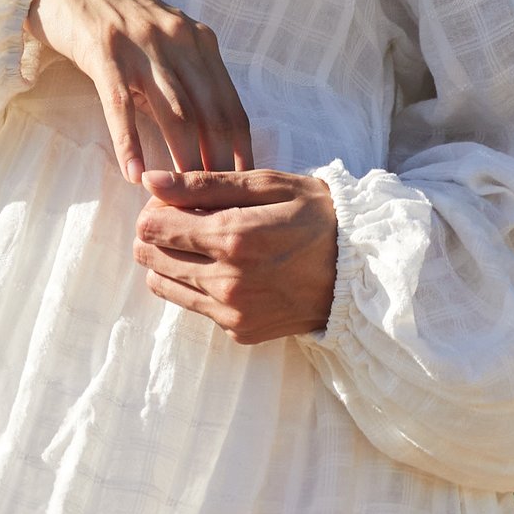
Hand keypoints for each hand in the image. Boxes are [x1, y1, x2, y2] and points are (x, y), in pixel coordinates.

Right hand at [26, 0, 253, 180]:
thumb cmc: (120, 24)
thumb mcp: (165, 45)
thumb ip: (187, 82)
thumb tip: (206, 141)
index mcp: (200, 41)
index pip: (231, 105)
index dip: (240, 149)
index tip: (243, 186)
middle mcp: (178, 41)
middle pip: (210, 114)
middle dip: (217, 163)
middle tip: (216, 204)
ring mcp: (142, 47)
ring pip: (174, 113)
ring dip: (182, 160)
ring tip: (184, 199)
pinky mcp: (105, 54)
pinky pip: (122, 105)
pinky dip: (130, 143)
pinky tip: (135, 174)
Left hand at [133, 169, 339, 345]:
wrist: (364, 272)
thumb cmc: (319, 217)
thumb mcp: (269, 186)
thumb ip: (205, 184)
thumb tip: (150, 181)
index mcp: (233, 238)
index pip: (151, 228)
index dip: (155, 209)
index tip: (175, 202)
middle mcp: (228, 281)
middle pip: (149, 258)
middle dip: (157, 235)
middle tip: (186, 220)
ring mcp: (233, 312)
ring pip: (163, 285)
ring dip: (171, 261)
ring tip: (204, 245)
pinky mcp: (240, 331)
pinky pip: (193, 307)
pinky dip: (197, 286)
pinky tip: (228, 269)